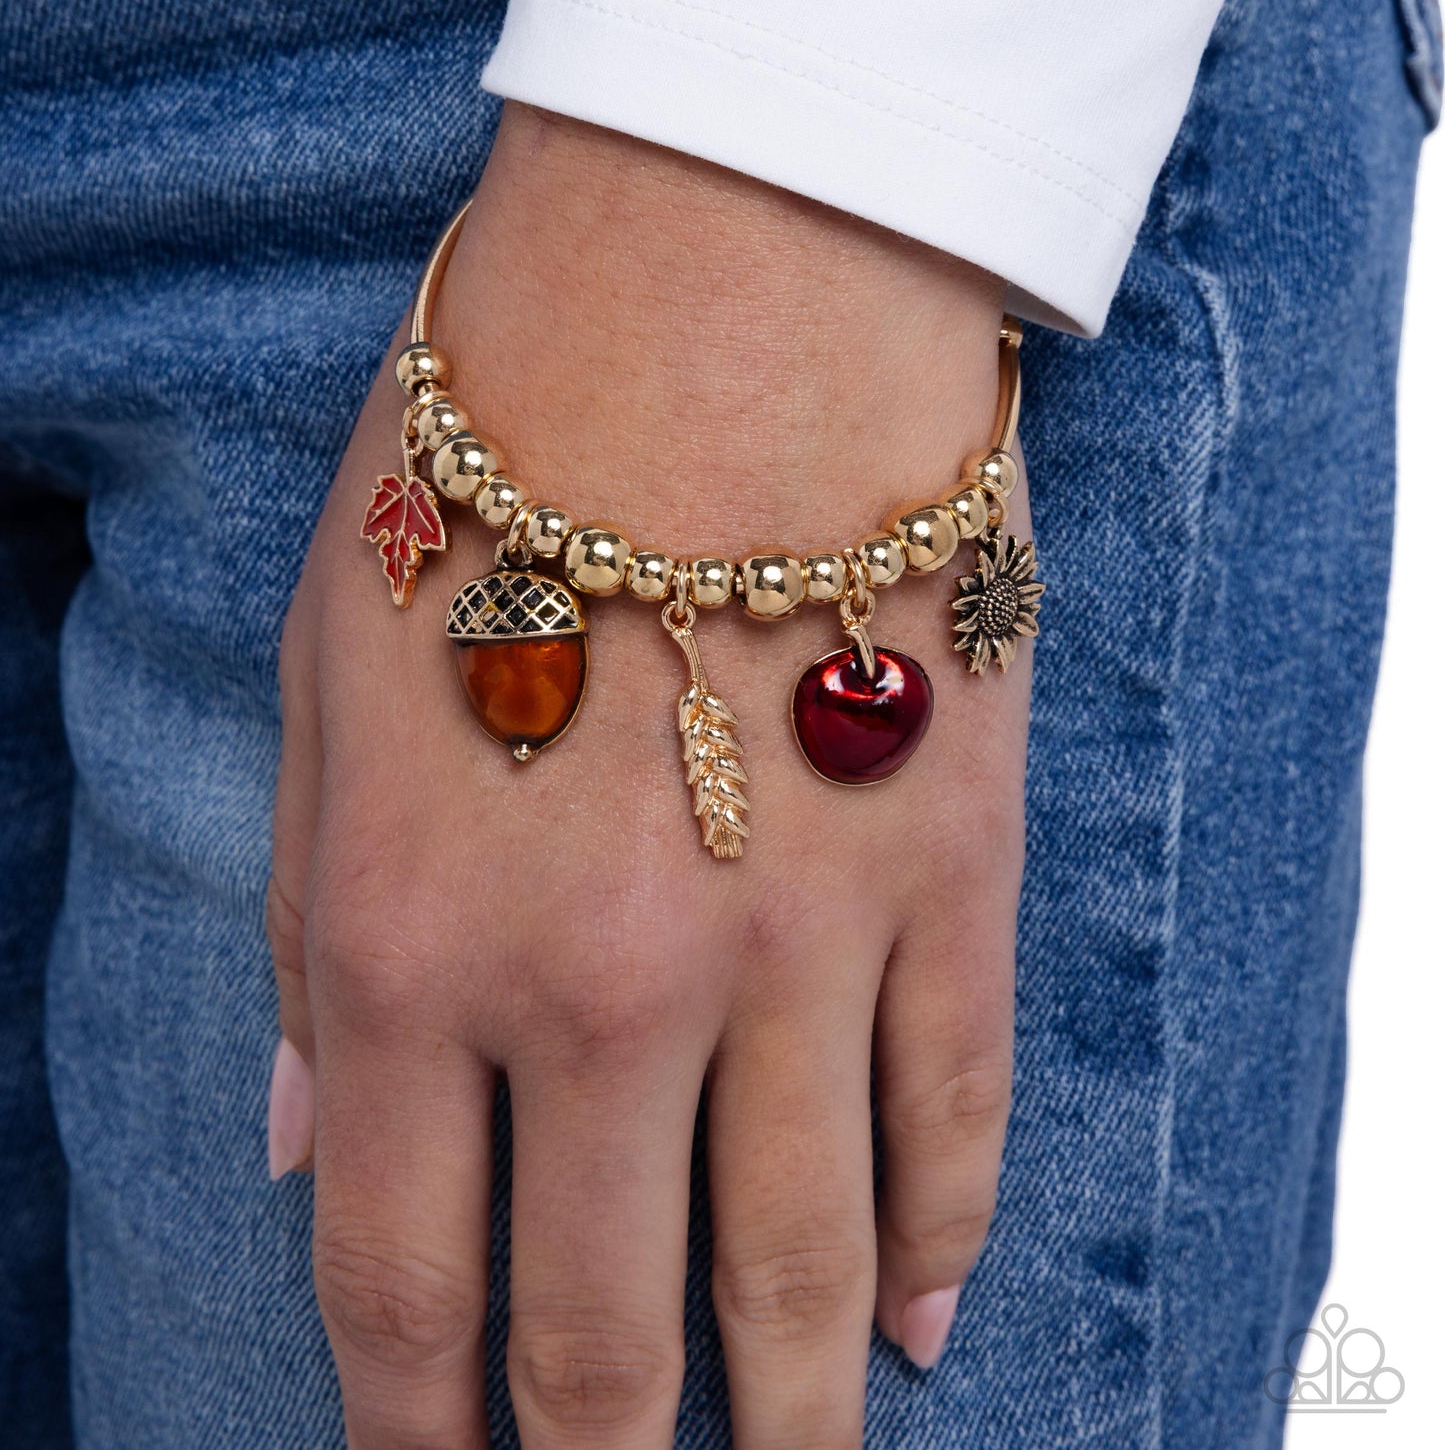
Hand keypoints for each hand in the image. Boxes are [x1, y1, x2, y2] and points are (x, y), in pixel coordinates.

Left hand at [267, 106, 1030, 1446]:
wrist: (713, 287)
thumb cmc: (496, 459)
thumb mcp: (329, 677)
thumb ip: (322, 930)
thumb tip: (312, 1142)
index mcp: (422, 946)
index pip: (405, 1282)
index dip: (413, 1434)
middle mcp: (612, 991)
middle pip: (609, 1326)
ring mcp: (802, 944)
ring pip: (808, 1264)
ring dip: (796, 1412)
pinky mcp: (951, 872)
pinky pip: (957, 1111)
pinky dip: (943, 1236)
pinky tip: (924, 1318)